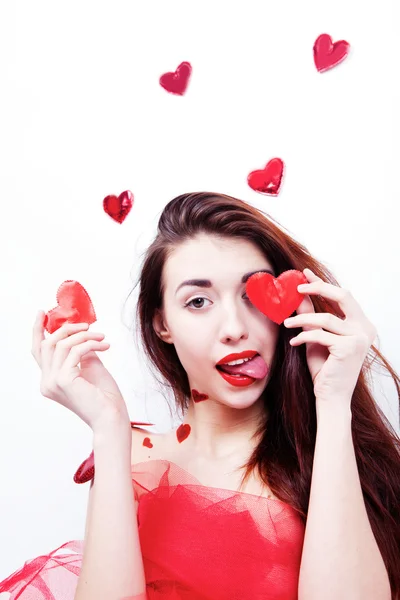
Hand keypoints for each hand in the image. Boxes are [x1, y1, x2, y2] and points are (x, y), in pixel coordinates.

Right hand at [31, 312, 130, 431]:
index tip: (43, 313)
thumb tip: (80, 334)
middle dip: (68, 329)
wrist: (111, 417)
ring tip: (102, 338)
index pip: (38, 351)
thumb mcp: (90, 368)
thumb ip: (80, 352)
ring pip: (62, 344)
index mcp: (50, 380)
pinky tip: (104, 346)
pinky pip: (76, 351)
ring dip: (84, 336)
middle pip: (48, 343)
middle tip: (88, 326)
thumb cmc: (104, 397)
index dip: (38, 330)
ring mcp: (53, 382)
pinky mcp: (63, 380)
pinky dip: (91, 344)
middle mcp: (46, 382)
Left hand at [283, 268, 376, 407]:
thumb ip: (311, 317)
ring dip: (301, 320)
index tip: (304, 274)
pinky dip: (303, 337)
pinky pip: (319, 334)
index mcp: (361, 324)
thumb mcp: (316, 337)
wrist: (330, 395)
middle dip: (318, 288)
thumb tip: (299, 295)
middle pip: (342, 296)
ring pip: (324, 318)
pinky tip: (293, 342)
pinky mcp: (348, 348)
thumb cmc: (325, 368)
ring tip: (286, 324)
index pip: (342, 296)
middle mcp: (365, 329)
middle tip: (297, 288)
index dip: (322, 283)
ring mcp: (359, 338)